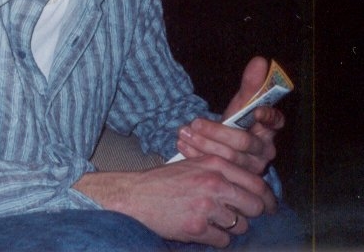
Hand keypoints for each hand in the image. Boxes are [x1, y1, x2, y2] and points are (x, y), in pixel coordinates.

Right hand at [74, 157, 273, 246]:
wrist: (134, 196)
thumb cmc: (162, 181)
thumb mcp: (192, 165)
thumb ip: (221, 172)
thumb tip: (251, 190)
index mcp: (214, 164)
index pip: (256, 183)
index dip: (267, 198)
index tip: (269, 207)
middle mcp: (214, 183)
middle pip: (254, 206)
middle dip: (249, 215)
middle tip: (238, 217)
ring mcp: (206, 206)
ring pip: (240, 226)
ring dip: (230, 228)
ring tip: (212, 221)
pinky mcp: (197, 227)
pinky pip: (222, 240)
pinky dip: (215, 238)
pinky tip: (201, 229)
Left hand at [176, 56, 284, 174]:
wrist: (222, 146)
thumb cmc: (236, 122)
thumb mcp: (241, 103)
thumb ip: (250, 84)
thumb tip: (260, 61)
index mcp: (269, 130)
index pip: (276, 123)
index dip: (269, 117)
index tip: (256, 110)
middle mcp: (265, 151)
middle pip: (244, 142)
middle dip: (217, 132)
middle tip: (195, 122)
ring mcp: (251, 168)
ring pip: (229, 157)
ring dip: (203, 144)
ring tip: (184, 132)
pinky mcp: (235, 179)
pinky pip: (217, 169)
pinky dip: (197, 155)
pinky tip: (182, 145)